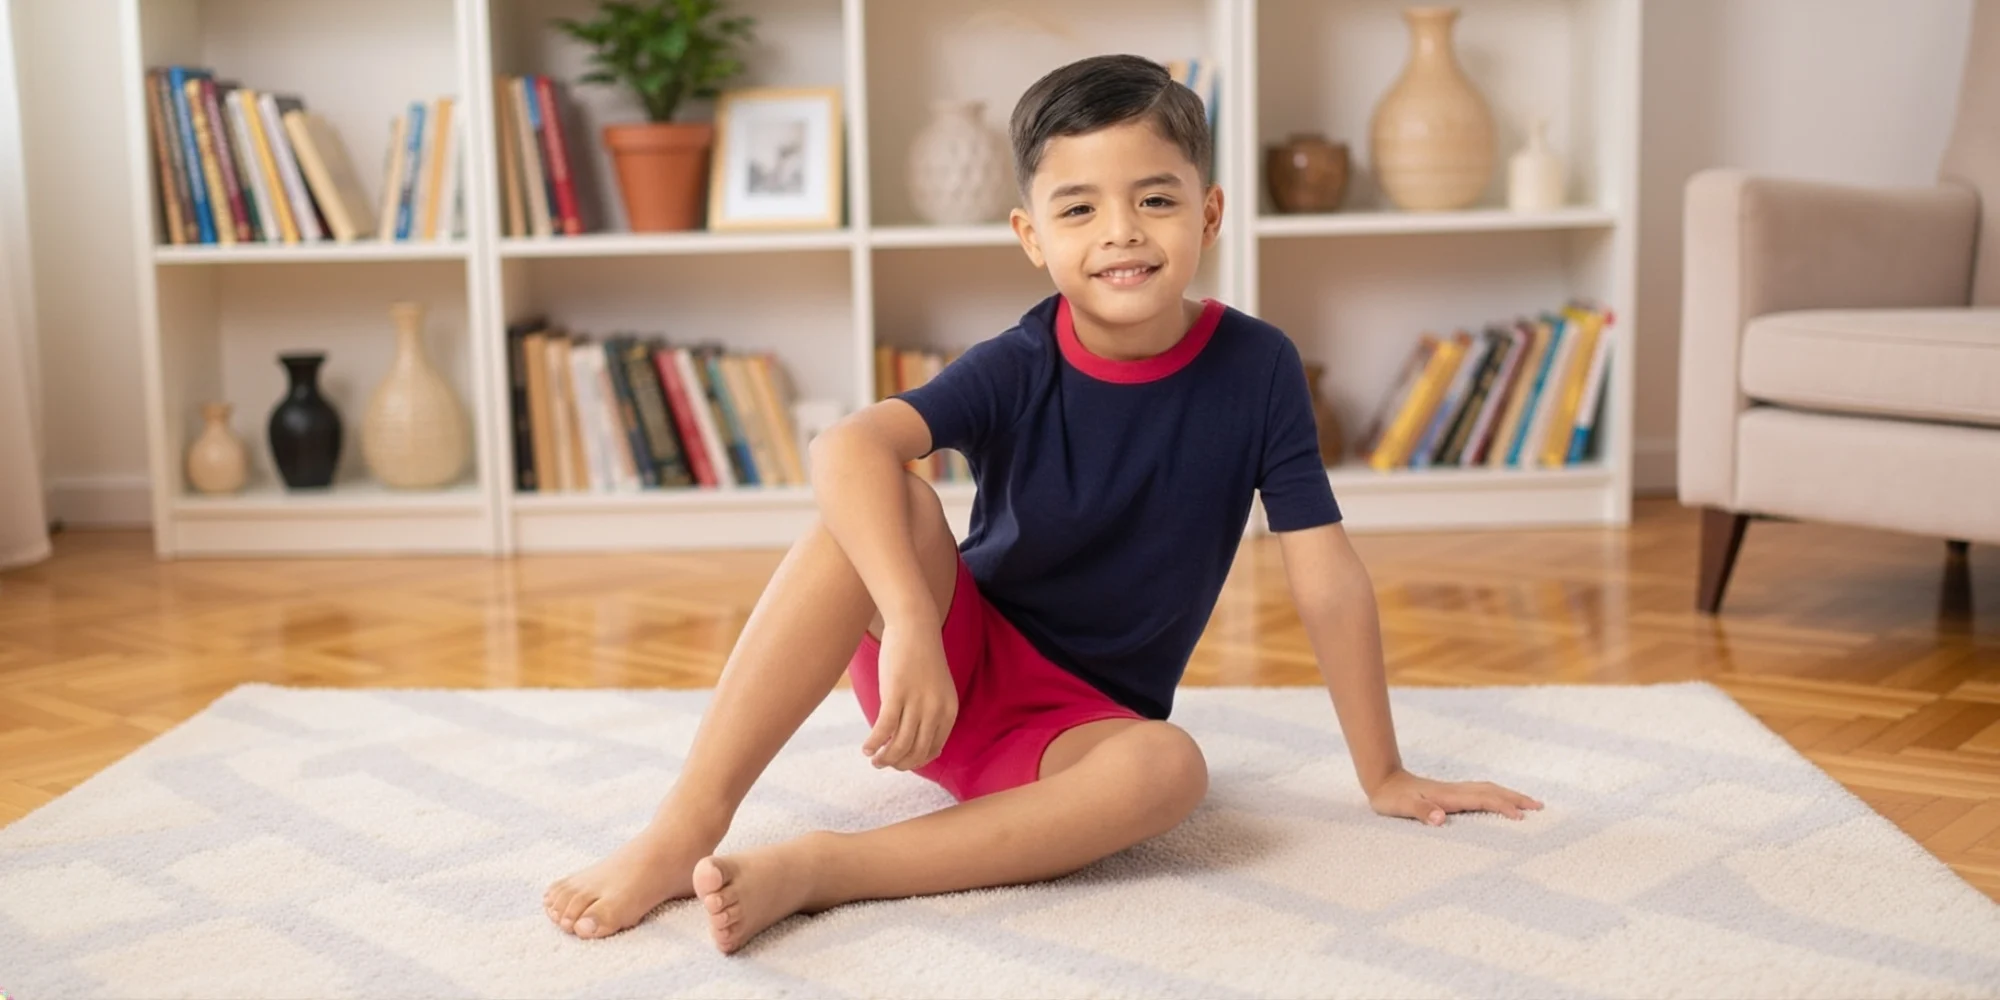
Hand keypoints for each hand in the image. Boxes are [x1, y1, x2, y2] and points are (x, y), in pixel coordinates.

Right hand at [860, 619, 956, 771]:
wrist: (915, 624)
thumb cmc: (921, 656)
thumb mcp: (935, 688)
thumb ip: (930, 712)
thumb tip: (912, 740)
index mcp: (949, 710)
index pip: (933, 749)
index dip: (915, 761)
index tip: (901, 761)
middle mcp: (936, 709)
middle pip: (916, 751)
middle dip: (899, 764)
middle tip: (883, 764)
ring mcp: (917, 702)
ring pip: (900, 745)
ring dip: (885, 759)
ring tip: (874, 760)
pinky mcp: (895, 693)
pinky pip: (884, 729)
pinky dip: (873, 743)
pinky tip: (866, 749)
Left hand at [1367, 769, 1543, 825]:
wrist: (1383, 779)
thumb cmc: (1391, 797)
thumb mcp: (1402, 807)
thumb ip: (1421, 811)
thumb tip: (1442, 819)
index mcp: (1448, 795)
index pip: (1482, 800)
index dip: (1502, 806)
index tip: (1521, 817)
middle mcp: (1455, 790)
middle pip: (1492, 791)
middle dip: (1516, 798)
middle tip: (1540, 806)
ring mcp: (1455, 790)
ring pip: (1488, 789)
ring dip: (1509, 795)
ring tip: (1529, 803)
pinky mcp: (1452, 793)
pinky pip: (1481, 793)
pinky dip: (1497, 796)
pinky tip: (1500, 801)